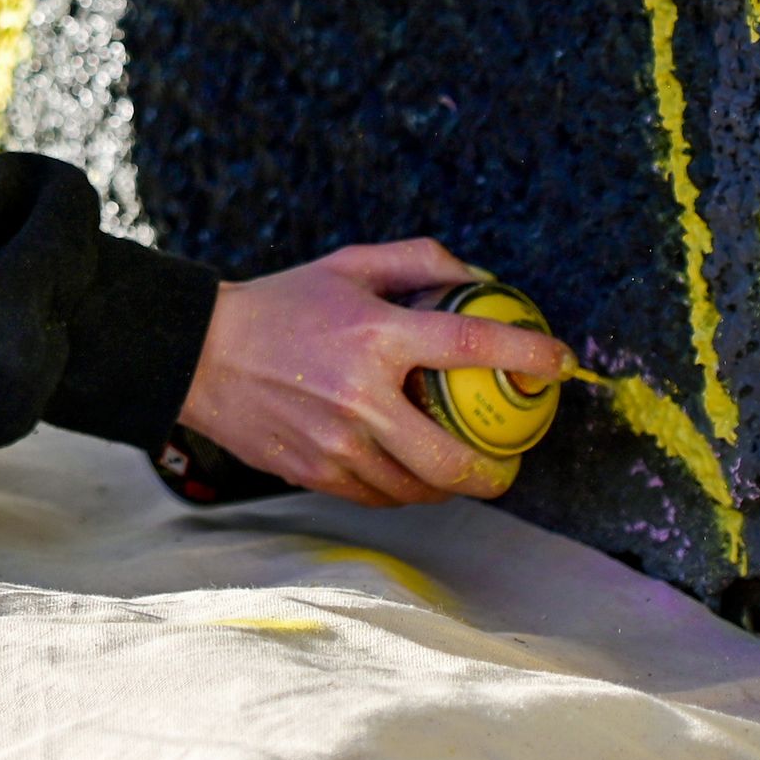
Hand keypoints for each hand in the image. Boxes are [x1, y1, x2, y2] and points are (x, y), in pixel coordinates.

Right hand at [175, 239, 577, 506]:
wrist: (198, 354)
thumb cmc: (278, 305)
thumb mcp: (346, 266)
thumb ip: (416, 261)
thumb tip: (479, 277)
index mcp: (374, 336)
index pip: (470, 344)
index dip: (527, 353)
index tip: (562, 363)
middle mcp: (361, 398)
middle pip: (452, 459)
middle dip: (495, 472)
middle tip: (509, 464)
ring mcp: (337, 444)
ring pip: (418, 488)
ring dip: (449, 486)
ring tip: (460, 473)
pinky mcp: (316, 473)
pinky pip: (379, 498)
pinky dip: (403, 491)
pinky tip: (408, 476)